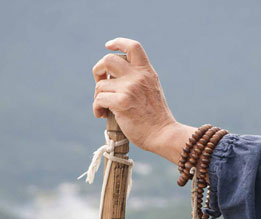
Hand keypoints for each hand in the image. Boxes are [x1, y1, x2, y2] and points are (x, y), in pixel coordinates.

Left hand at [92, 37, 194, 163]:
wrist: (163, 134)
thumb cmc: (156, 119)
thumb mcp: (152, 91)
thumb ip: (138, 80)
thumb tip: (113, 78)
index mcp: (147, 73)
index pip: (133, 47)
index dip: (118, 42)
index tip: (109, 46)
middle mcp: (138, 77)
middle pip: (108, 59)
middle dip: (99, 70)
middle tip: (100, 83)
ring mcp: (130, 88)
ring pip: (101, 84)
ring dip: (98, 96)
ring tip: (104, 108)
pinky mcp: (122, 102)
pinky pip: (99, 99)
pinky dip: (97, 108)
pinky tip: (101, 115)